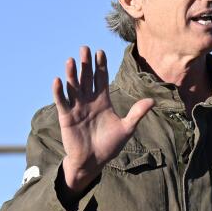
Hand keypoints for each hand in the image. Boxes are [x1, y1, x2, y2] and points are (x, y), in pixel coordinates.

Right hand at [53, 46, 154, 197]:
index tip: (100, 51)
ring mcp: (77, 108)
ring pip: (73, 87)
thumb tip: (152, 100)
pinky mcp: (66, 117)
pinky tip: (58, 80)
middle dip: (86, 64)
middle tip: (84, 48)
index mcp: (103, 101)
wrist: (93, 162)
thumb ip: (137, 113)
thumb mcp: (126, 129)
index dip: (100, 65)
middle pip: (86, 78)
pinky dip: (59, 92)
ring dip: (71, 74)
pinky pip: (62, 102)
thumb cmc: (109, 146)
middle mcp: (88, 102)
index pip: (101, 79)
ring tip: (71, 60)